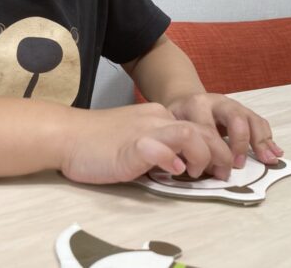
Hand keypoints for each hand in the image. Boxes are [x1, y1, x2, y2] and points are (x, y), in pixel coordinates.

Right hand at [60, 103, 231, 184]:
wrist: (66, 135)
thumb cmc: (96, 142)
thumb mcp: (135, 139)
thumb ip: (158, 148)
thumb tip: (179, 166)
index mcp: (157, 116)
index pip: (198, 127)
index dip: (215, 147)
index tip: (217, 167)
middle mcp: (156, 119)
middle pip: (202, 130)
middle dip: (220, 154)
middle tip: (224, 174)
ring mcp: (144, 130)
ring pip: (190, 134)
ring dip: (202, 156)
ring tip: (197, 173)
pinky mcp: (132, 146)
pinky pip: (160, 148)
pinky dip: (172, 161)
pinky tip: (172, 172)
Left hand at [167, 93, 283, 174]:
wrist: (185, 100)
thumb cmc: (179, 120)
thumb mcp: (173, 128)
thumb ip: (181, 145)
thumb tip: (195, 168)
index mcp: (196, 105)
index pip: (208, 128)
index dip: (212, 153)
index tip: (215, 172)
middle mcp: (217, 102)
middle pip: (235, 118)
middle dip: (239, 143)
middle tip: (238, 165)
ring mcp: (233, 105)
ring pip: (251, 119)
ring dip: (260, 141)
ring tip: (268, 160)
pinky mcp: (244, 111)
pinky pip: (259, 122)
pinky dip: (268, 139)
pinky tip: (275, 154)